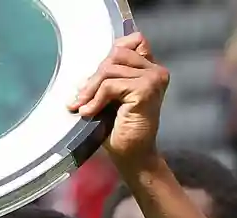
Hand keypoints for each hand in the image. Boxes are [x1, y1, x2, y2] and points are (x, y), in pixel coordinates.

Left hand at [68, 33, 168, 164]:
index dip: (110, 55)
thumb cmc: (120, 130)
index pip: (132, 41)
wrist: (133, 156)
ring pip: (111, 69)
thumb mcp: (110, 99)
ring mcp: (153, 79)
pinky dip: (95, 99)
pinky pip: (110, 85)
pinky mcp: (145, 90)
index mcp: (150, 69)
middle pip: (116, 55)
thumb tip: (81, 77)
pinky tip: (88, 113)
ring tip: (82, 107)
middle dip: (95, 77)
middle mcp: (156, 71)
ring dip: (91, 89)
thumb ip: (105, 80)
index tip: (94, 80)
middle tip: (80, 99)